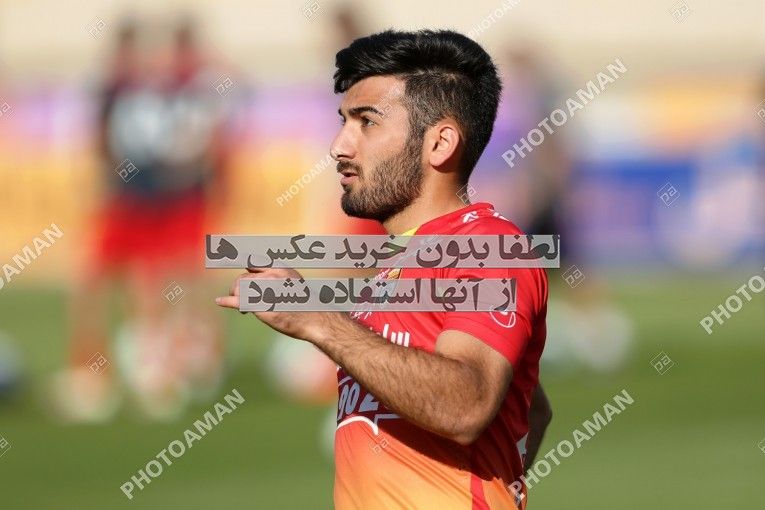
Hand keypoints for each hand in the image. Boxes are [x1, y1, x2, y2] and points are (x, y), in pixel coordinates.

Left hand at [215, 266, 346, 342]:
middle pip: (244, 278)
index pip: (253, 261)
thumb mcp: (293, 282)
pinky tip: (220, 301)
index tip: (227, 258)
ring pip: (239, 287)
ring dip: (236, 297)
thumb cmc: (305, 304)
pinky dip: (227, 301)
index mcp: (280, 268)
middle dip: (238, 288)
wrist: (315, 319)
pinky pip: (238, 300)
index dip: (241, 264)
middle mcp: (271, 275)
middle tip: (241, 300)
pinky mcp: (260, 304)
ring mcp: (265, 289)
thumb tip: (259, 275)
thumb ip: (277, 276)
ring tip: (244, 309)